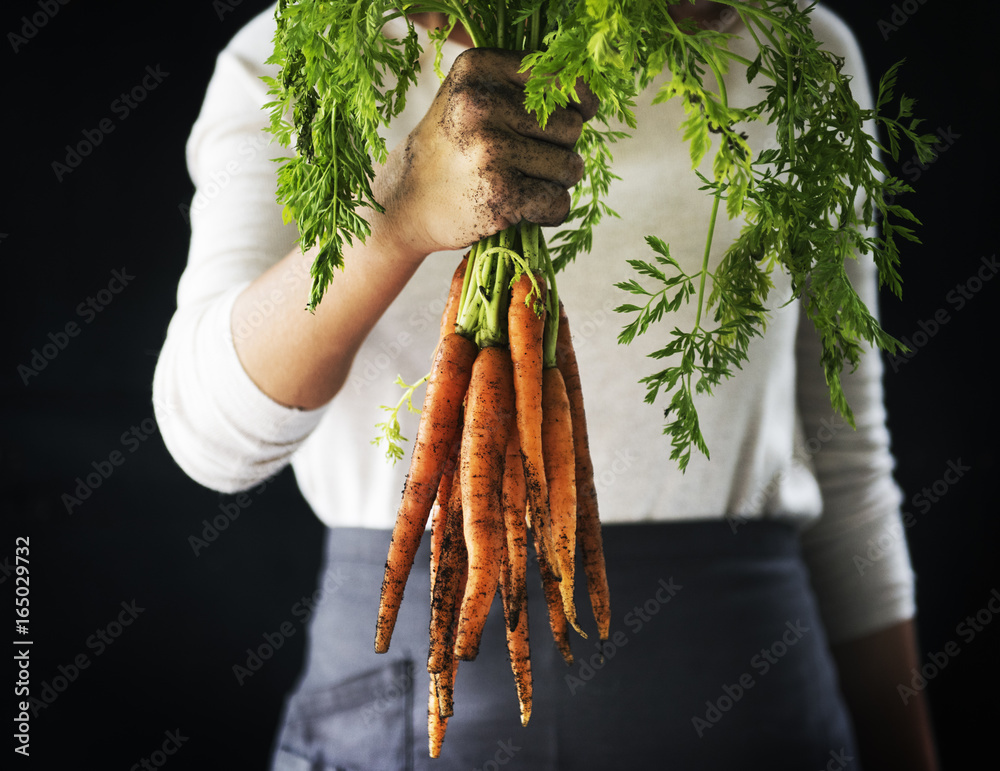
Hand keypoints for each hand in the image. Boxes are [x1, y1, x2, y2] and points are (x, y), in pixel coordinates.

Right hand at [373, 48, 598, 258]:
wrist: (406, 201)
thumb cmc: (453, 148)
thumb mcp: (472, 96)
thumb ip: (522, 86)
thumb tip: (589, 98)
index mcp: (478, 68)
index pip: (562, 78)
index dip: (580, 102)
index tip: (581, 115)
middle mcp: (482, 104)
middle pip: (571, 127)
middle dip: (559, 149)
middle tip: (523, 161)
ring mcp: (491, 150)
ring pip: (570, 167)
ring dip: (554, 182)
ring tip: (518, 182)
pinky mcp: (501, 195)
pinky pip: (559, 202)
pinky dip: (549, 212)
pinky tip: (521, 208)